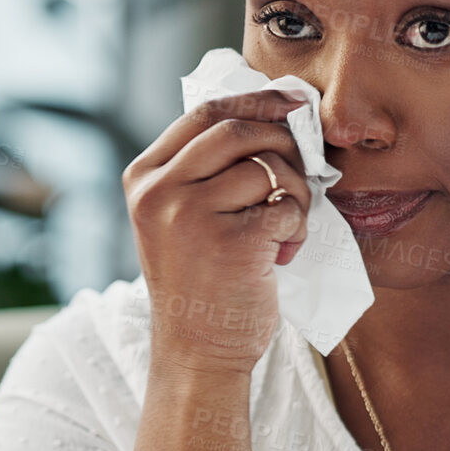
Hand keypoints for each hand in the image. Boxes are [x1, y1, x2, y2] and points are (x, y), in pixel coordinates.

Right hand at [123, 90, 311, 375]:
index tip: (291, 103)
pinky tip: (282, 252)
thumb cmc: (201, 279)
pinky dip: (298, 226)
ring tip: (287, 225)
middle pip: (237, 129)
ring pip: (267, 166)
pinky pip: (286, 206)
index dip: (255, 100)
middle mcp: (159, 192)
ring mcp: (190, 216)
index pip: (203, 113)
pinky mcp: (230, 242)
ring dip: (296, 190)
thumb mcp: (179, 215)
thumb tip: (272, 111)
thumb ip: (203, 167)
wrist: (197, 350)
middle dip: (284, 139)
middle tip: (306, 164)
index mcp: (144, 177)